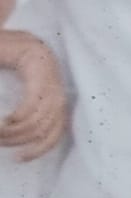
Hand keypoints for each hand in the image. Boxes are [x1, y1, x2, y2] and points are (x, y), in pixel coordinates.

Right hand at [0, 30, 65, 159]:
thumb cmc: (14, 63)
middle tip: (0, 143)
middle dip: (20, 142)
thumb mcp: (23, 91)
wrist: (13, 38)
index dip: (39, 150)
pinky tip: (4, 121)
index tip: (19, 159)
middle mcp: (58, 94)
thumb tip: (17, 130)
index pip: (55, 134)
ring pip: (37, 121)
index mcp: (56, 100)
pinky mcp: (38, 75)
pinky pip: (32, 105)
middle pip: (45, 131)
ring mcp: (50, 84)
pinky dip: (18, 118)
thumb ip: (24, 112)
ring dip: (14, 132)